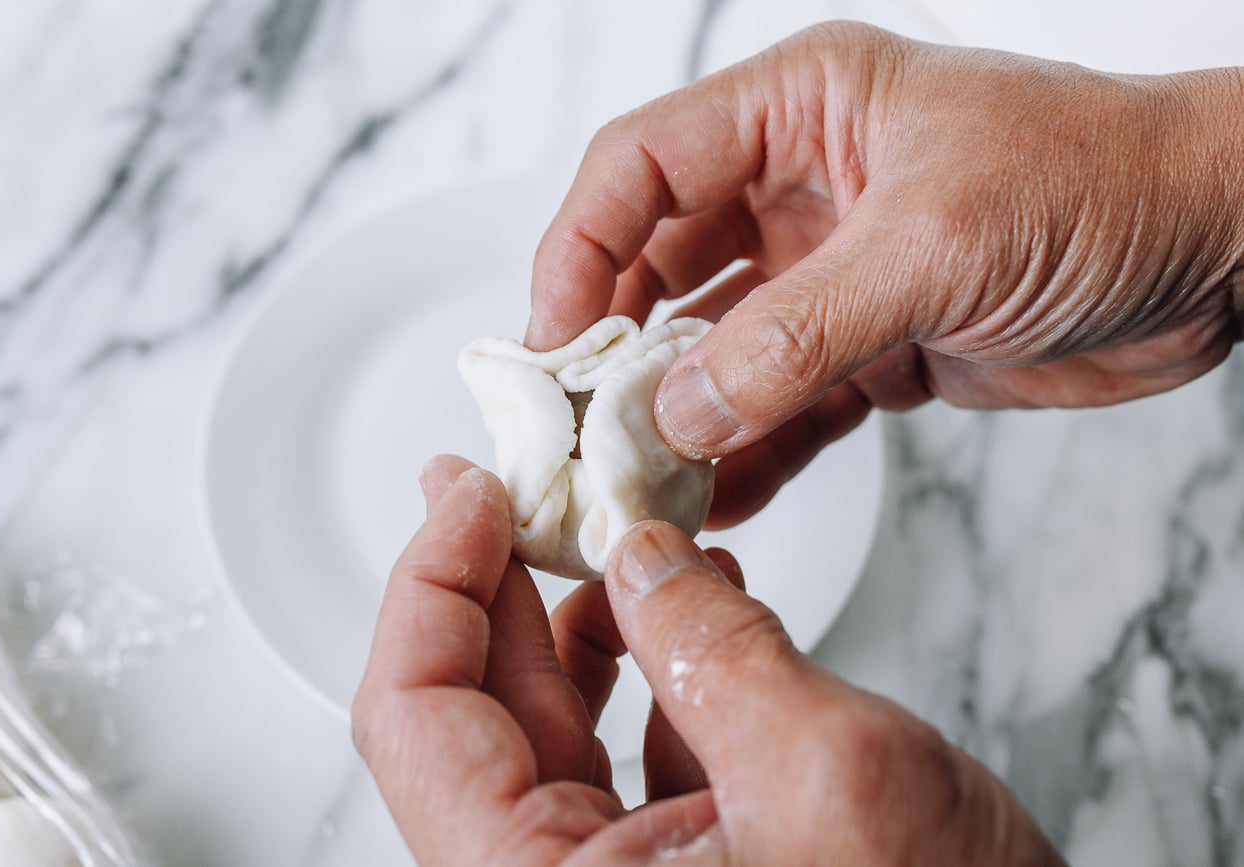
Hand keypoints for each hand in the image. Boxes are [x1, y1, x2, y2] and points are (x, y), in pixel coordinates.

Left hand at [353, 456, 1065, 864]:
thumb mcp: (824, 770)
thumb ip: (714, 648)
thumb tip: (641, 551)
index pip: (413, 715)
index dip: (429, 586)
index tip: (467, 496)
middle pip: (478, 704)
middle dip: (497, 577)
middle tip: (508, 480)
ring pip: (557, 717)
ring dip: (581, 611)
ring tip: (605, 522)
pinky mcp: (690, 851)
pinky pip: (637, 735)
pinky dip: (657, 653)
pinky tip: (695, 589)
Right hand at [527, 22, 1243, 520]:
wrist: (1222, 248)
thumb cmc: (1100, 180)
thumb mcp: (931, 244)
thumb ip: (794, 332)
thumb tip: (680, 410)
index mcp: (796, 113)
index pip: (638, 168)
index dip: (577, 250)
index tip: (551, 343)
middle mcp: (798, 189)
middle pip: (660, 267)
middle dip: (617, 350)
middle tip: (581, 432)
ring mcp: (830, 275)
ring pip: (715, 348)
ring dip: (676, 414)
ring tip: (635, 483)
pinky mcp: (868, 348)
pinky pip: (781, 406)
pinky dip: (747, 453)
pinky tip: (714, 499)